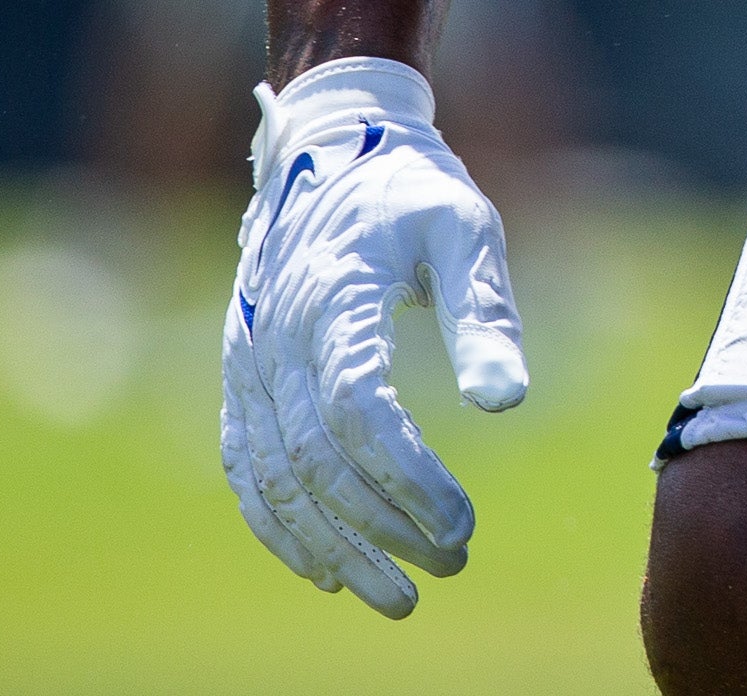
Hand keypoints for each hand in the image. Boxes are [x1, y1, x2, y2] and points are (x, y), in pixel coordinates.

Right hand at [221, 57, 528, 618]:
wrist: (328, 151)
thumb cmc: (411, 192)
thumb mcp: (465, 229)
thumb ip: (484, 314)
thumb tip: (506, 403)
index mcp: (332, 298)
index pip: (358, 411)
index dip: (407, 476)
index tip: (462, 521)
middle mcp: (275, 339)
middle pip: (315, 461)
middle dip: (380, 527)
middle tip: (450, 565)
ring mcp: (247, 364)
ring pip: (275, 479)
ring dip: (332, 546)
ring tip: (396, 594)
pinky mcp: (240, 380)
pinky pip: (247, 469)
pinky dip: (280, 527)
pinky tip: (325, 568)